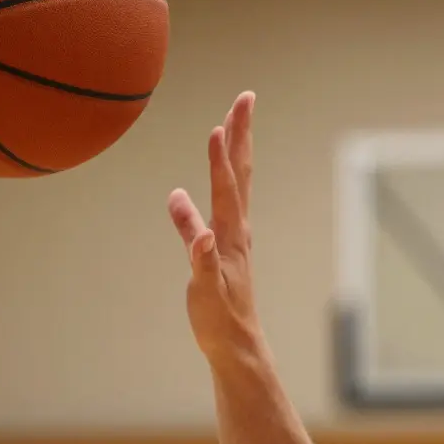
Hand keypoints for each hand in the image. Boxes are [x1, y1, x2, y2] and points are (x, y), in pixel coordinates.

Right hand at [168, 91, 265, 364]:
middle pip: (240, 172)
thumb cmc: (220, 320)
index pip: (226, 188)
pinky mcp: (226, 245)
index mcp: (229, 236)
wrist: (236, 345)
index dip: (220, 158)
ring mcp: (234, 235)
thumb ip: (201, 259)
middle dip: (240, 134)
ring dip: (235, 149)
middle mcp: (236, 229)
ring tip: (231, 123)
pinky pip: (225, 201)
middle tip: (244, 98)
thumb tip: (198, 231)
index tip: (217, 126)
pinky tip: (203, 183)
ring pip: (237, 182)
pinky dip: (221, 179)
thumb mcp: (205, 291)